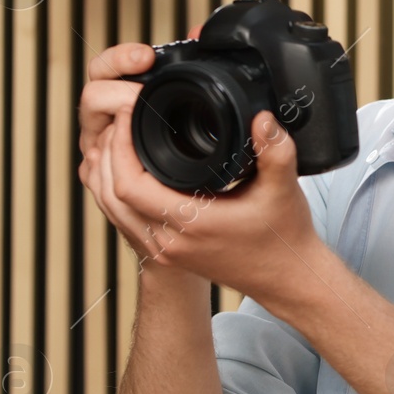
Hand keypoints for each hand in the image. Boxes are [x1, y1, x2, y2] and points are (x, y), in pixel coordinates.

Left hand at [77, 48, 322, 301]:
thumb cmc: (284, 238)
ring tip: (120, 139)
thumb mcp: (284, 189)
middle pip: (111, 195)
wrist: (286, 278)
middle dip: (109, 153)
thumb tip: (262, 118)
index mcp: (191, 224)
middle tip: (122, 120)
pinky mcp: (167, 253)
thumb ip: (276, 150)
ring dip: (108, 174)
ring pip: (113, 210)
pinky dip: (118, 193)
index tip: (131, 115)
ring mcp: (165, 251)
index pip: (130, 185)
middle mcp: (170, 242)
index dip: (121, 146)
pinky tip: (128, 171)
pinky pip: (126, 221)